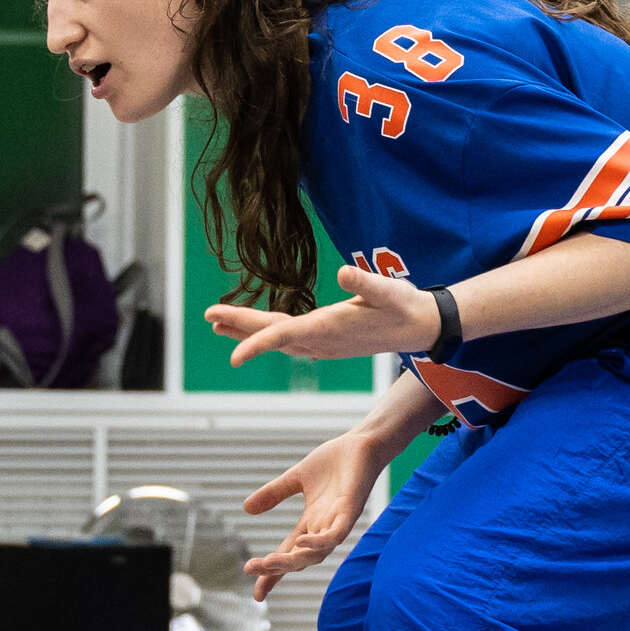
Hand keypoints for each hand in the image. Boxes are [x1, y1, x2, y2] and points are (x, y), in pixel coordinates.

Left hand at [208, 262, 436, 366]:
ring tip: (219, 323)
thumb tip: (345, 273)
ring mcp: (324, 344)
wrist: (421, 327)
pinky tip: (258, 331)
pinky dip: (267, 335)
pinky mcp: (328, 342)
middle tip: (208, 315)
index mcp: (330, 328)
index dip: (257, 343)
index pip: (285, 336)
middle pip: (272, 335)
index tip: (233, 357)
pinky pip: (288, 339)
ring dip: (247, 331)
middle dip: (239, 327)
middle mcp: (322, 340)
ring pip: (277, 339)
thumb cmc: (405, 305)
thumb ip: (366, 283)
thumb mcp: (388, 290)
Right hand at [240, 428, 381, 598]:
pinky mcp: (350, 510)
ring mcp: (338, 522)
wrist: (362, 443)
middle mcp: (324, 528)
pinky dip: (319, 541)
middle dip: (276, 568)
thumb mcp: (296, 478)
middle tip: (252, 569)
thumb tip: (245, 509)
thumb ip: (274, 494)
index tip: (256, 594)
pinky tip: (302, 542)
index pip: (288, 553)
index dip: (272, 573)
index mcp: (311, 523)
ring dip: (293, 559)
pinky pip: (336, 534)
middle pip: (298, 558)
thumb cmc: (335, 462)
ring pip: (316, 553)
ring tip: (270, 562)